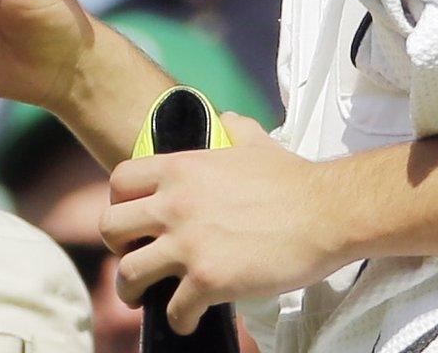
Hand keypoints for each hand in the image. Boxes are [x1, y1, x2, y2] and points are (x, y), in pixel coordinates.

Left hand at [102, 112, 346, 332]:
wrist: (327, 212)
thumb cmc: (294, 180)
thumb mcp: (255, 142)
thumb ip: (234, 128)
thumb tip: (228, 117)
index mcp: (179, 169)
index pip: (119, 181)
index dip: (119, 203)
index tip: (132, 220)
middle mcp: (174, 204)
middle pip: (111, 228)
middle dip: (116, 248)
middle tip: (133, 259)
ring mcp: (188, 244)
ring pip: (130, 274)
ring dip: (132, 291)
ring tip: (143, 299)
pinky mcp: (208, 279)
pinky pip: (174, 309)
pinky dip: (179, 320)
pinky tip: (189, 320)